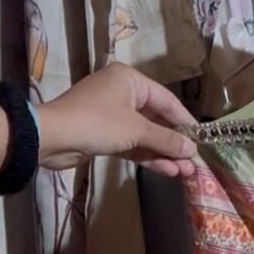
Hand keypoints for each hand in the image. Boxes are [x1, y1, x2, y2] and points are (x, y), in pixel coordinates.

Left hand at [36, 65, 198, 176]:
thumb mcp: (135, 130)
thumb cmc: (97, 123)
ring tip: (185, 172)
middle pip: (157, 119)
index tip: (202, 140)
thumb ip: (166, 139)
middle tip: (194, 163)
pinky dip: (147, 156)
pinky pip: (132, 144)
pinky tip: (166, 171)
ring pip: (145, 135)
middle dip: (175, 143)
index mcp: (130, 80)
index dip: (185, 122)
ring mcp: (112, 115)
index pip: (167, 100)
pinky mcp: (104, 135)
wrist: (51, 138)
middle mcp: (122, 93)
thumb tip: (192, 149)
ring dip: (163, 153)